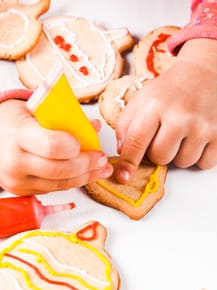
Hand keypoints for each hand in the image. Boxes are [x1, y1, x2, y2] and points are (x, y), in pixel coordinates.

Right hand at [0, 99, 111, 194]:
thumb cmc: (11, 120)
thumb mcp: (34, 110)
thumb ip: (64, 119)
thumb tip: (94, 128)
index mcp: (18, 135)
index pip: (52, 146)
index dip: (74, 147)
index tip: (86, 143)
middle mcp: (15, 162)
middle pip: (60, 170)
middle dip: (87, 166)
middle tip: (102, 159)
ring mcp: (17, 181)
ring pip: (60, 184)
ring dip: (85, 177)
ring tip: (102, 169)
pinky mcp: (22, 191)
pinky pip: (53, 188)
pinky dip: (71, 181)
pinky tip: (84, 175)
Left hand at [115, 38, 216, 182]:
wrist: (202, 75)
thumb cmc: (168, 90)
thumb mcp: (140, 101)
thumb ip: (125, 126)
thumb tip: (123, 152)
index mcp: (154, 106)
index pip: (136, 142)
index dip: (128, 162)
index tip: (123, 176)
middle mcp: (179, 116)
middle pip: (160, 157)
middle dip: (157, 152)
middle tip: (162, 135)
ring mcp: (202, 126)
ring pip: (182, 162)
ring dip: (178, 154)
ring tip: (180, 134)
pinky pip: (204, 163)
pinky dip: (198, 156)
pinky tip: (195, 139)